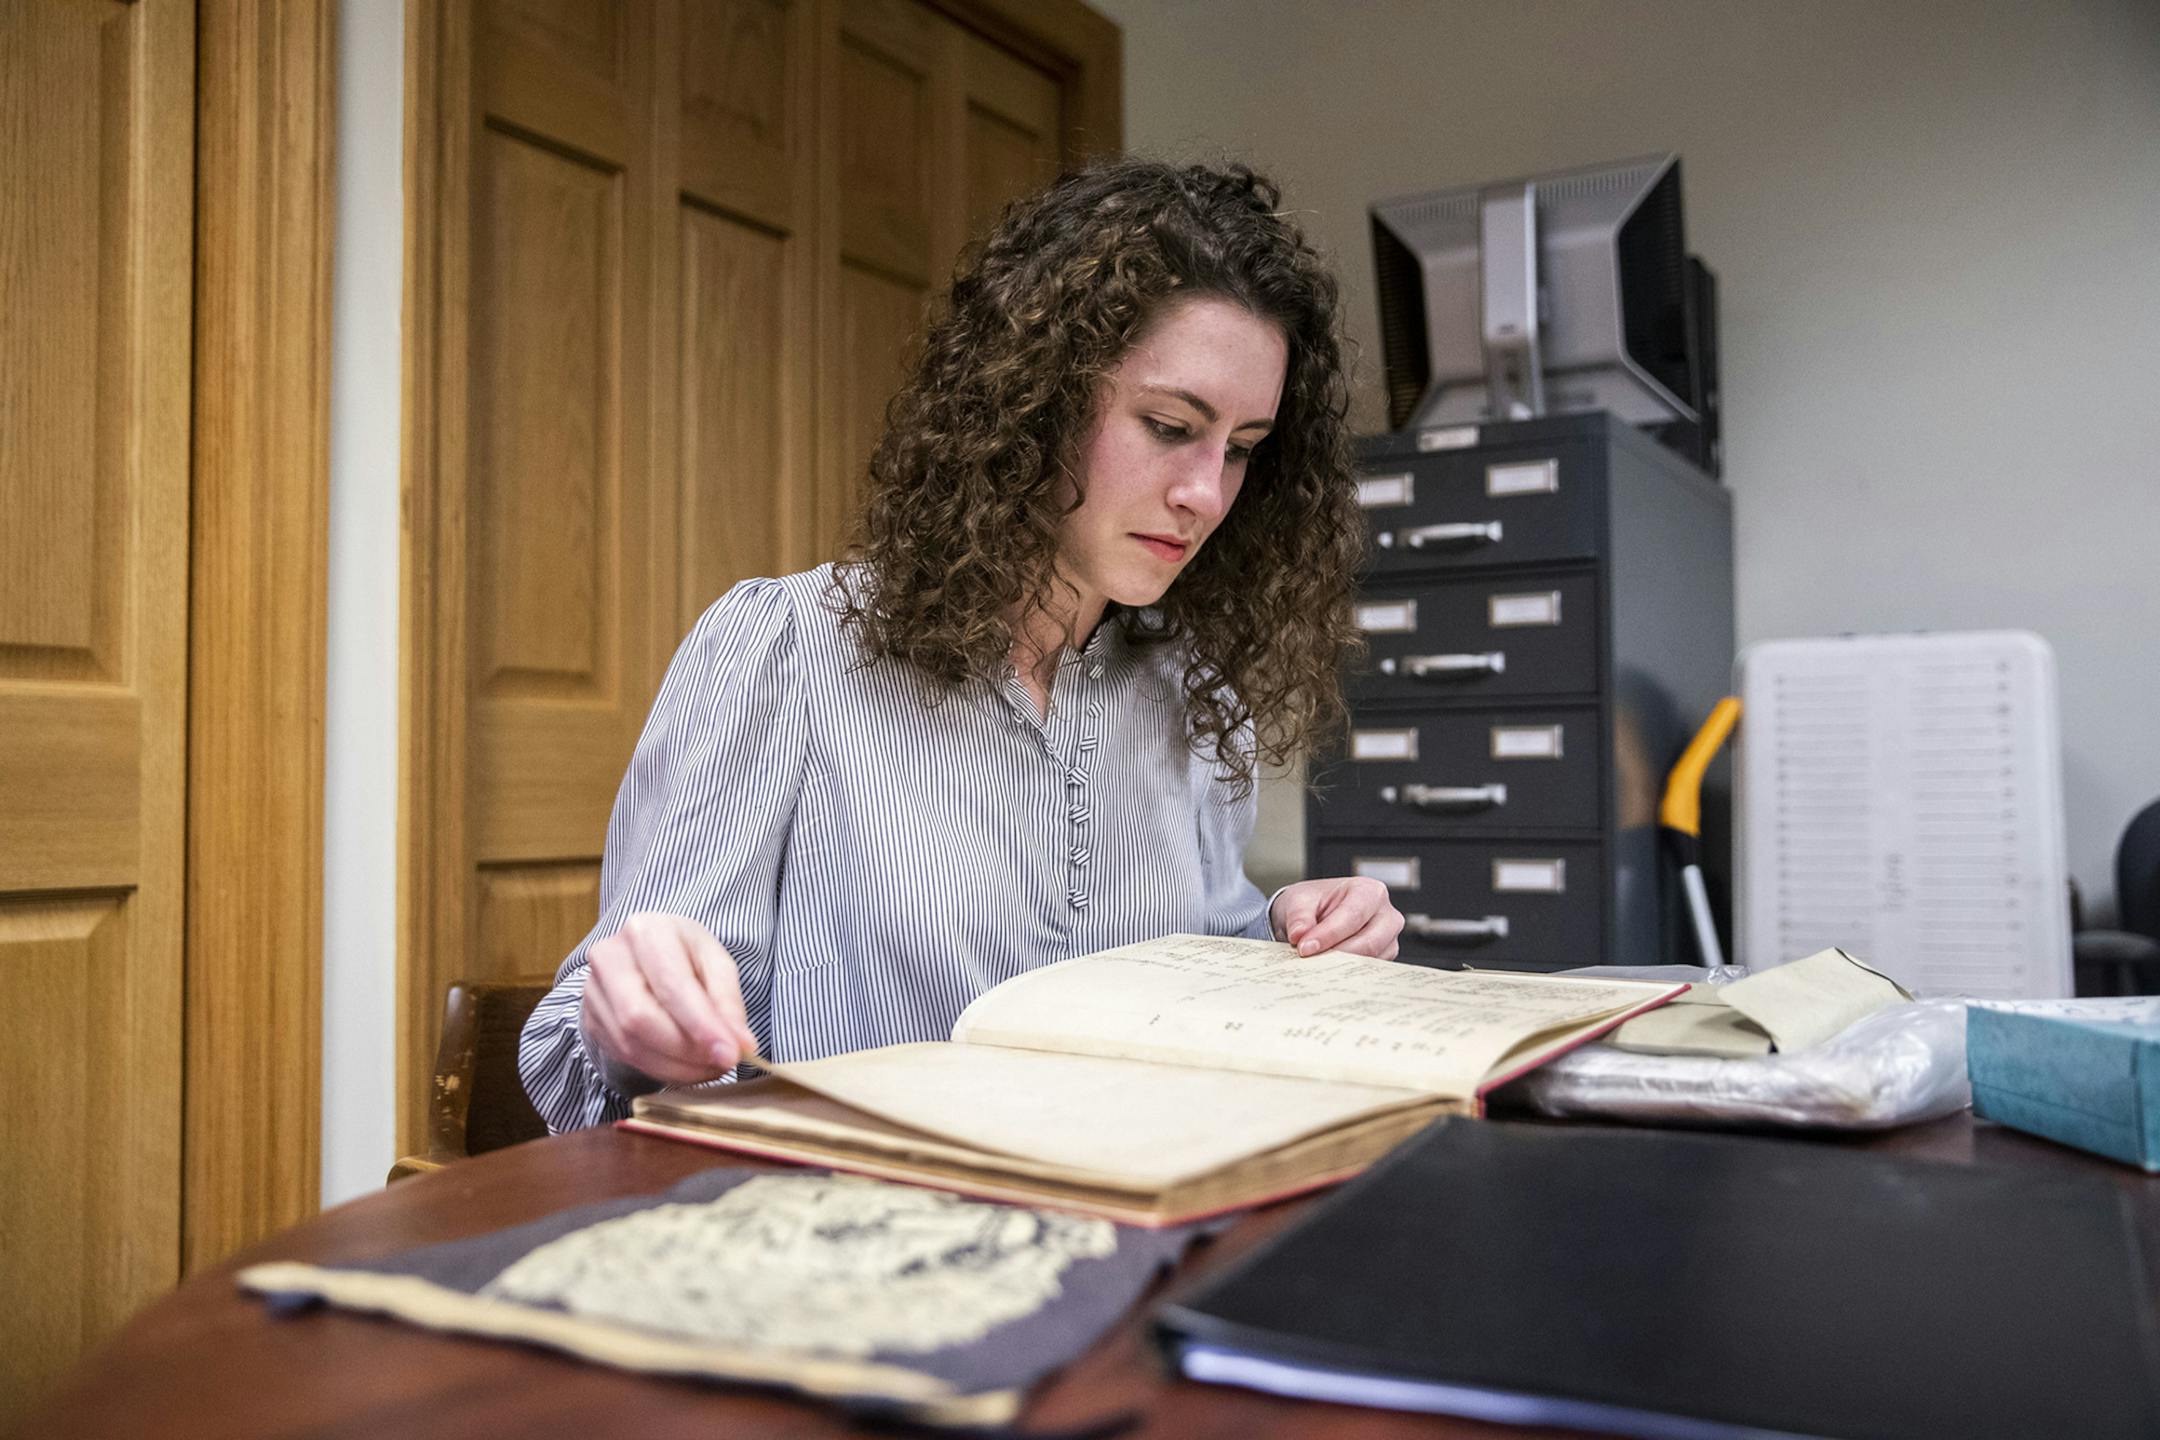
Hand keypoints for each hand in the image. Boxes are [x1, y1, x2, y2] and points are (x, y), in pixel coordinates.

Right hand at [579, 912, 758, 1084]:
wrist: (645, 955)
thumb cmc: (684, 955)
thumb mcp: (715, 963)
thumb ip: (728, 1002)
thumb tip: (741, 1045)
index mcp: (646, 930)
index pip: (671, 985)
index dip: (701, 1024)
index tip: (731, 1053)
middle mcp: (610, 957)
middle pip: (640, 1018)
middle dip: (687, 1050)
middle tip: (723, 1063)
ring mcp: (593, 990)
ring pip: (631, 1043)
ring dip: (677, 1066)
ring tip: (710, 1066)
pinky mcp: (591, 1019)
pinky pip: (625, 1055)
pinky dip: (662, 1069)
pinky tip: (686, 1066)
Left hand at [1270, 877, 1402, 960]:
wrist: (1316, 914)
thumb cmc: (1314, 903)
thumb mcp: (1300, 900)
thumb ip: (1299, 916)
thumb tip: (1298, 935)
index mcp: (1369, 891)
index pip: (1353, 915)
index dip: (1329, 934)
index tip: (1305, 948)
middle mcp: (1386, 915)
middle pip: (1369, 942)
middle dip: (1336, 954)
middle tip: (1309, 960)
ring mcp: (1388, 939)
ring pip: (1370, 960)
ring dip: (1341, 966)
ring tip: (1315, 964)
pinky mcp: (1384, 958)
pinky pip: (1368, 971)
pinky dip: (1346, 973)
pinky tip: (1327, 970)